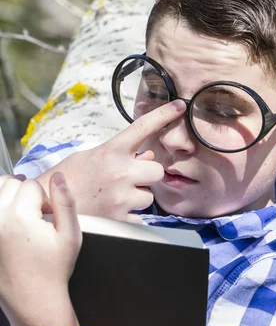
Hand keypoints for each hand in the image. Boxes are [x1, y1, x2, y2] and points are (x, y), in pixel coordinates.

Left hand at [0, 173, 80, 321]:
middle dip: (24, 194)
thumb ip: (65, 201)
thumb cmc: (54, 270)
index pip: (31, 184)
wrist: (33, 300)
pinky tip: (8, 223)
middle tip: (34, 217)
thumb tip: (58, 177)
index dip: (44, 199)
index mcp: (20, 217)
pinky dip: (0, 211)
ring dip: (7, 197)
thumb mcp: (70, 235)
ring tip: (20, 216)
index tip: (48, 217)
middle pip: (10, 183)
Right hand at [36, 100, 186, 221]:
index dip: (164, 114)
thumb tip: (147, 156)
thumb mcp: (90, 157)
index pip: (143, 127)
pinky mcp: (120, 220)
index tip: (180, 106)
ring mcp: (122, 197)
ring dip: (137, 195)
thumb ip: (120, 155)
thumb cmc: (66, 179)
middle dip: (147, 174)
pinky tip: (112, 210)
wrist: (46, 208)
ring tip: (115, 196)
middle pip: (157, 169)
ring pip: (149, 195)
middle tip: (130, 177)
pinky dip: (130, 214)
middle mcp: (120, 173)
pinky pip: (140, 216)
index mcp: (111, 152)